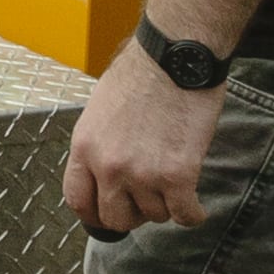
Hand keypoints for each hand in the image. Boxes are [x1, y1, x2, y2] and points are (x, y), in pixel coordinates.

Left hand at [60, 48, 226, 234]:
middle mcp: (108, 165)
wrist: (175, 55)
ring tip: (174, 184)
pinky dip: (192, 213)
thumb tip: (105, 174)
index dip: (95, 214)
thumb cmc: (143, 71)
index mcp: (84, 147)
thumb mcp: (101, 110)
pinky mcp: (178, 175)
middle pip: (115, 218)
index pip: (78, 201)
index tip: (108, 214)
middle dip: (133, 213)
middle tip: (148, 199)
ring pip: (154, 216)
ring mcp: (142, 173)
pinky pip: (184, 215)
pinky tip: (195, 205)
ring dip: (166, 205)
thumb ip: (100, 145)